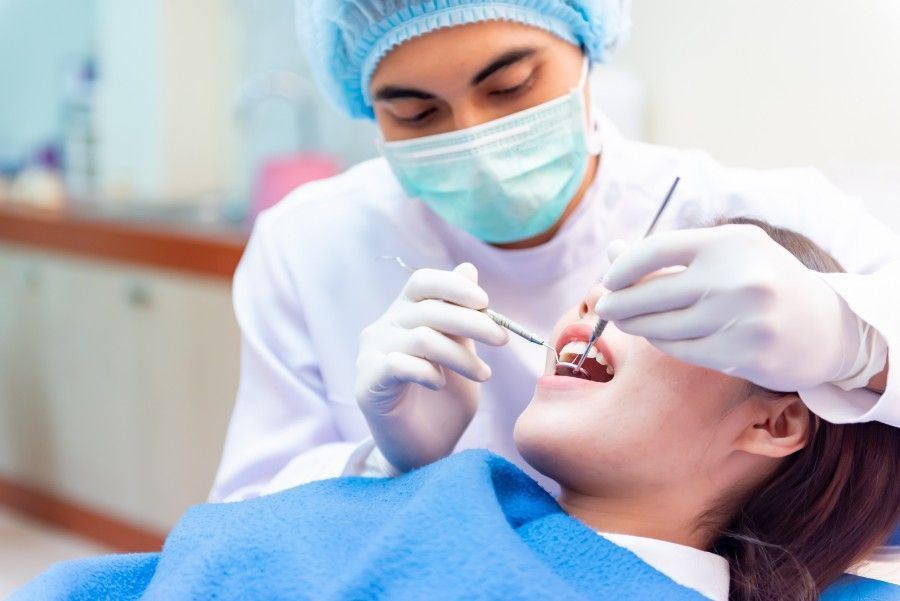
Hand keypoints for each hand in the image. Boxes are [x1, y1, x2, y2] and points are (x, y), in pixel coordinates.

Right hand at [355, 263, 508, 472]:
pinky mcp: (367, 384)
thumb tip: (469, 268)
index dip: (453, 286)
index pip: (422, 282)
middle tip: (502, 340)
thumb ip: (462, 315)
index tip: (486, 303)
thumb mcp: (461, 352)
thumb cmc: (444, 402)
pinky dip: (427, 372)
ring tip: (484, 374)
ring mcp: (370, 355)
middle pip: (428, 310)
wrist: (424, 452)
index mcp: (403, 314)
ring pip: (421, 338)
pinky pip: (398, 365)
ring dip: (460, 355)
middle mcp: (382, 328)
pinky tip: (441, 384)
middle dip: (472, 323)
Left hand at [596, 224, 861, 391]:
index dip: (623, 267)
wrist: (826, 327)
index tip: (609, 278)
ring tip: (627, 321)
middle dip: (619, 302)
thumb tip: (613, 251)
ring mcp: (742, 320)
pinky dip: (662, 344)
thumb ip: (671, 253)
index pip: (656, 250)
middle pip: (652, 293)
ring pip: (662, 327)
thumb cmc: (764, 282)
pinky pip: (681, 350)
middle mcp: (737, 278)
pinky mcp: (742, 355)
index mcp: (730, 242)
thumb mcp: (726, 253)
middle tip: (604, 305)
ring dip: (636, 326)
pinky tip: (658, 337)